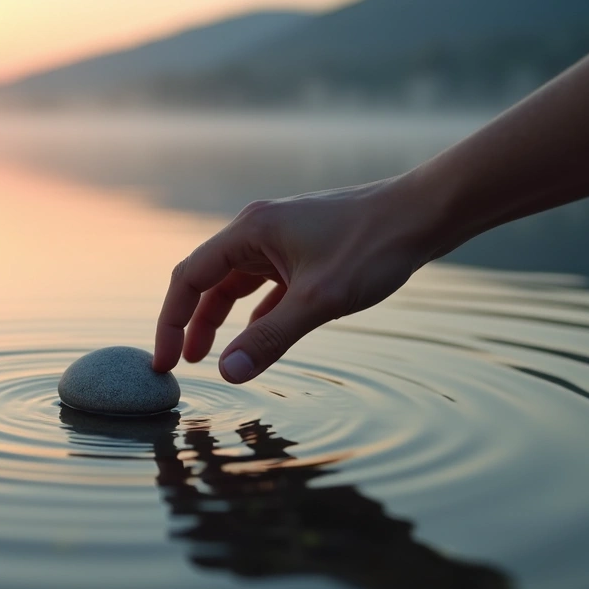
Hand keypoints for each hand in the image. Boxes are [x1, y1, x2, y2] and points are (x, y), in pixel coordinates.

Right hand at [152, 175, 435, 382]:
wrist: (424, 213)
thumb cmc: (373, 247)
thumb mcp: (318, 300)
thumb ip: (269, 338)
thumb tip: (227, 374)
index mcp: (248, 232)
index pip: (189, 278)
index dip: (171, 322)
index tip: (165, 360)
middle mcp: (257, 230)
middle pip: (207, 281)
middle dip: (190, 323)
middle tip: (179, 364)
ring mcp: (280, 238)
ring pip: (236, 284)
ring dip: (220, 319)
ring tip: (209, 357)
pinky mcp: (303, 249)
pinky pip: (265, 285)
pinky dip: (254, 312)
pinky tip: (255, 339)